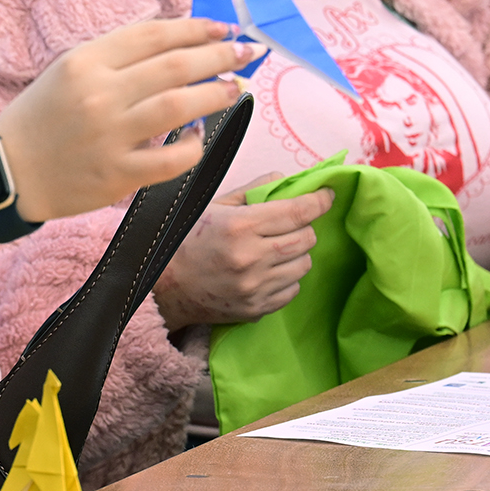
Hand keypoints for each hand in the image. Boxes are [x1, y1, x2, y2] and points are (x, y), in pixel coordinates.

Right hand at [0, 18, 253, 260]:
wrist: (7, 172)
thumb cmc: (42, 118)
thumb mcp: (68, 71)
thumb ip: (116, 55)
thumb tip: (176, 40)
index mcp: (85, 62)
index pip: (154, 35)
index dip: (197, 28)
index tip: (224, 27)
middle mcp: (99, 94)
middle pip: (175, 66)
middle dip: (221, 55)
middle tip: (246, 52)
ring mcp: (109, 136)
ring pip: (180, 107)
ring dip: (217, 94)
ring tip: (235, 88)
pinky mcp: (117, 175)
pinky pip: (171, 159)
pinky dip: (193, 146)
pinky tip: (199, 136)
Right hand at [151, 175, 333, 331]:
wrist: (163, 288)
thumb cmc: (186, 241)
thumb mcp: (213, 206)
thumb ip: (252, 191)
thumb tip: (287, 182)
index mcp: (240, 226)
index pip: (297, 212)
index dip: (319, 201)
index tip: (326, 195)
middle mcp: (251, 258)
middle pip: (306, 238)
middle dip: (304, 227)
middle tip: (289, 224)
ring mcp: (254, 287)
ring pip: (303, 264)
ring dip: (296, 254)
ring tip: (275, 250)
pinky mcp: (256, 309)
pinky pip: (292, 290)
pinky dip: (287, 278)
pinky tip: (267, 272)